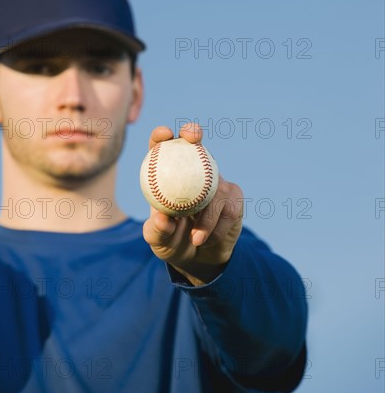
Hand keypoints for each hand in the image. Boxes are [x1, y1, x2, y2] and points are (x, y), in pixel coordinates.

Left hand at [142, 123, 243, 285]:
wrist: (198, 259)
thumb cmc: (172, 242)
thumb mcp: (159, 240)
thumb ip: (157, 229)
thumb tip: (162, 217)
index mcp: (169, 175)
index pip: (163, 148)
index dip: (162, 135)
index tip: (165, 135)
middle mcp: (193, 172)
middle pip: (194, 143)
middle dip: (193, 132)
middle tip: (193, 138)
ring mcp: (216, 183)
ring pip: (214, 187)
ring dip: (205, 217)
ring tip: (195, 238)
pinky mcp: (234, 197)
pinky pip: (228, 209)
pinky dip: (216, 228)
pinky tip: (206, 240)